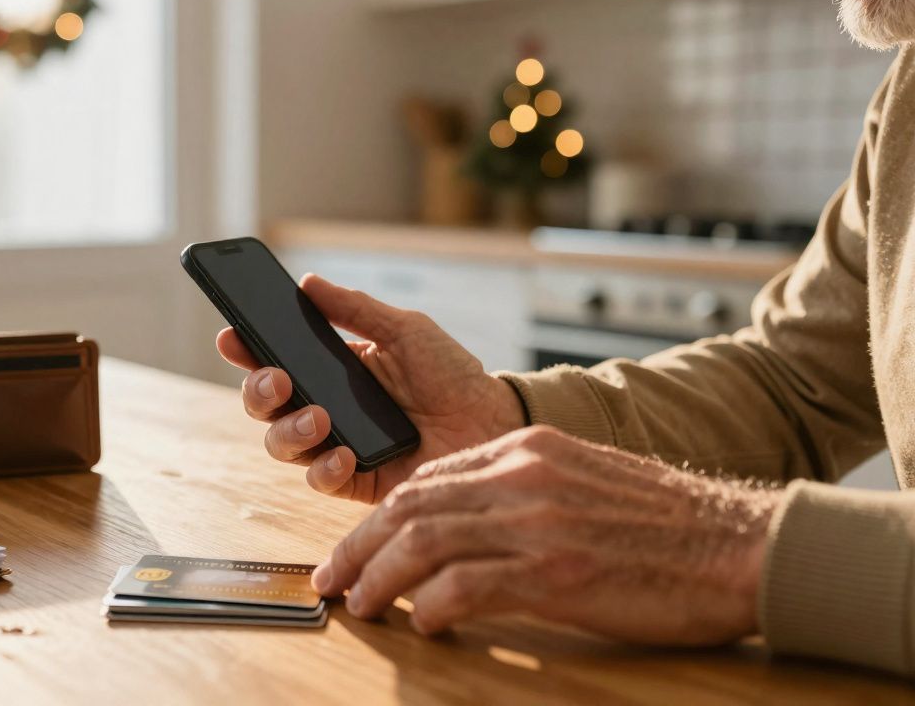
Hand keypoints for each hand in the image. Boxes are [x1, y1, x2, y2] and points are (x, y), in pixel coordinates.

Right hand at [217, 273, 525, 503]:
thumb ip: (356, 310)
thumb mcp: (406, 330)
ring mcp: (337, 445)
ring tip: (319, 417)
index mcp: (331, 367)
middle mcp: (325, 406)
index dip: (246, 349)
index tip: (231, 336)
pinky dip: (325, 467)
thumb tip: (307, 282)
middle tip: (277, 379)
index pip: (274, 358)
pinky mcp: (357, 482)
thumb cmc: (452, 374)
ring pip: (282, 444)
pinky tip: (346, 454)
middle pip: (265, 404)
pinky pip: (320, 480)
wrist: (493, 422)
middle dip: (258, 391)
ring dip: (290, 430)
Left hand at [311, 426, 783, 644]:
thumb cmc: (667, 525)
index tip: (356, 545)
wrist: (740, 544)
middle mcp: (521, 474)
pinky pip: (465, 584)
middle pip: (409, 505)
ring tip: (358, 604)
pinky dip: (430, 604)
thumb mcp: (583, 481)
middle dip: (357, 545)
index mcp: (527, 448)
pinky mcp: (555, 568)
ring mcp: (535, 519)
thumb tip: (464, 528)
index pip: (426, 477)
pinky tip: (420, 622)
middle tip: (329, 579)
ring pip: (423, 541)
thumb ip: (522, 491)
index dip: (379, 515)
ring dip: (378, 576)